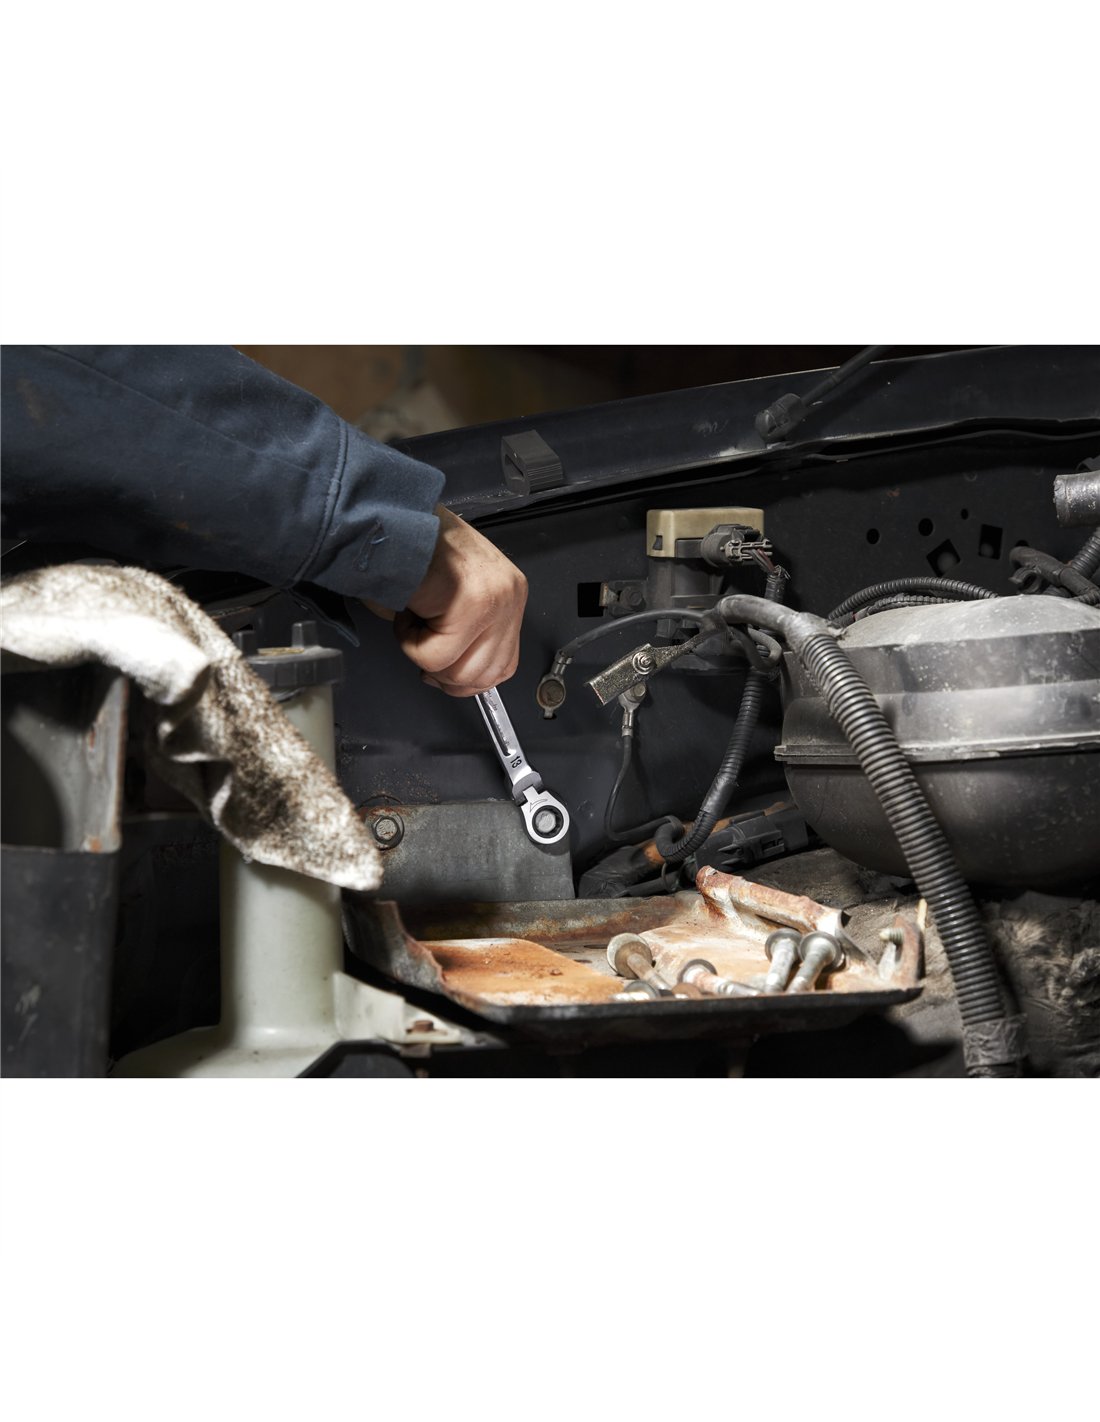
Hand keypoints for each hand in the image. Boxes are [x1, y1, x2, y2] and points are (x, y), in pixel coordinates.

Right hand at [388, 505, 526, 696]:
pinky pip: (433, 655)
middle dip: (441, 670)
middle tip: (420, 640)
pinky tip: (408, 609)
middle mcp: (508, 594)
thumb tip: (455, 675)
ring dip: (422, 653)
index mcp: (508, 592)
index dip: (465, 679)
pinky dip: (408, 641)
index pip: (503, 665)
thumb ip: (466, 635)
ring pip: (457, 670)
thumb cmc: (412, 547)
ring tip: (414, 617)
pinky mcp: (468, 604)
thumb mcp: (454, 595)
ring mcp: (493, 599)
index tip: (440, 672)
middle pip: (483, 676)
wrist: (391, 516)